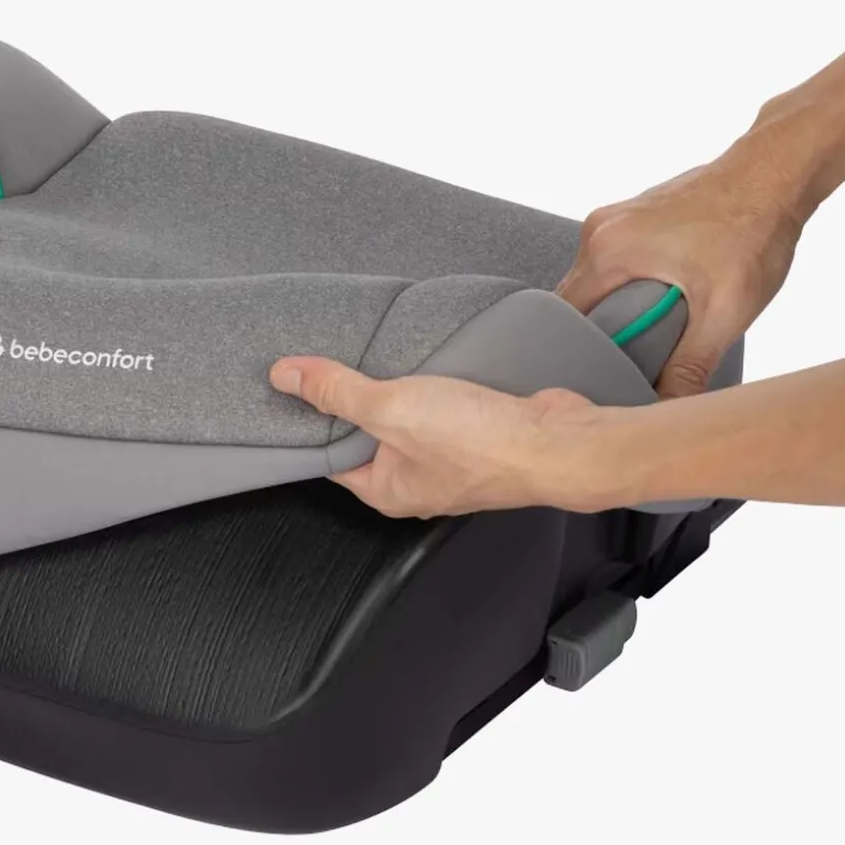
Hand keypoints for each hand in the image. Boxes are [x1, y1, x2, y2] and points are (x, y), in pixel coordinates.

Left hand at [269, 358, 594, 516]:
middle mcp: (417, 482)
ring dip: (401, 389)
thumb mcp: (391, 408)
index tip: (298, 386)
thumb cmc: (482, 444)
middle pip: (370, 436)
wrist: (558, 443)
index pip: (331, 456)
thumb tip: (285, 377)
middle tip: (339, 359)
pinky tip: (433, 361)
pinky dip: (436, 385)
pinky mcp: (482, 436)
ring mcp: (452, 461)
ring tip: (387, 354)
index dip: (312, 420)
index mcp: (386, 491)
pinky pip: (445, 409)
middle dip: (357, 399)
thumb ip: (337, 392)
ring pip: (410, 419)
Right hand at [556, 158, 800, 396]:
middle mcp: (601, 229)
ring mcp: (616, 216)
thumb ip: (690, 365)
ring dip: (615, 308)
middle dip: (598, 332)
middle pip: (577, 298)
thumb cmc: (751, 229)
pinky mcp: (634, 213)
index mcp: (608, 251)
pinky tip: (657, 301)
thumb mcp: (724, 310)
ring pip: (596, 278)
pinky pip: (614, 259)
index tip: (594, 376)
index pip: (565, 317)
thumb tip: (668, 409)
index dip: (576, 351)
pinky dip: (627, 284)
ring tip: (644, 335)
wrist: (777, 173)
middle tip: (624, 364)